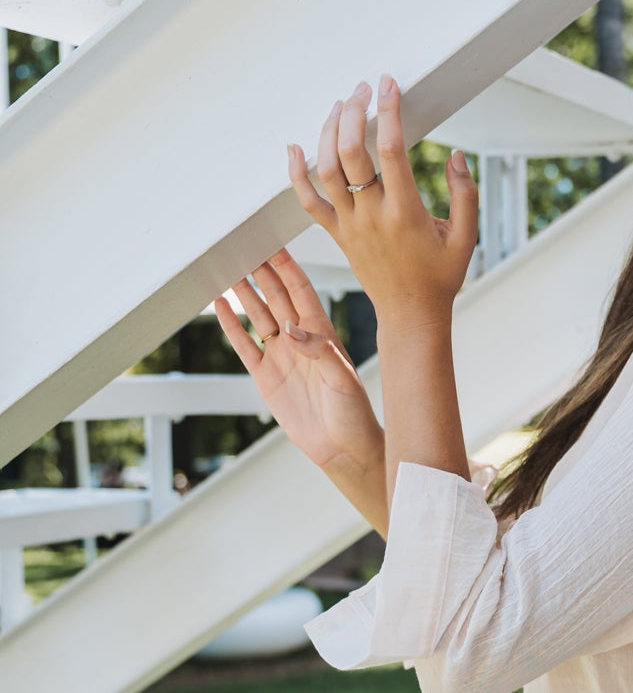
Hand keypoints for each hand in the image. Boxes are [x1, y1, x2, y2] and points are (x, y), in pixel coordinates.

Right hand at [213, 249, 383, 479]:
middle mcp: (300, 339)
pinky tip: (220, 304)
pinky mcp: (266, 377)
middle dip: (260, 271)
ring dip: (244, 292)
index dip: (286, 266)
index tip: (271, 243)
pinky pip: (244, 345)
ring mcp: (281, 356)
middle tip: (242, 246)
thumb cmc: (353, 413)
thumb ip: (319, 351)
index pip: (300, 290)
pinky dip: (231, 325)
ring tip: (227, 267)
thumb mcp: (342, 378)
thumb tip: (290, 330)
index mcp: (322, 332)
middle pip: (275, 296)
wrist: (342, 449)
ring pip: (258, 315)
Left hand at [287, 76, 479, 325]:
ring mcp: (349, 225)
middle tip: (364, 89)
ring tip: (340, 106)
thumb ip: (465, 194)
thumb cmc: (441, 276)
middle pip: (351, 151)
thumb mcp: (466, 237)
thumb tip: (455, 155)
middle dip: (354, 112)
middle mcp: (371, 215)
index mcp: (405, 212)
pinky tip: (294, 147)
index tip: (389, 85)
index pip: (390, 149)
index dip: (388, 111)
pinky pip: (307, 200)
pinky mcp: (336, 233)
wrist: (410, 314)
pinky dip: (296, 172)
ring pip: (326, 168)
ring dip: (329, 130)